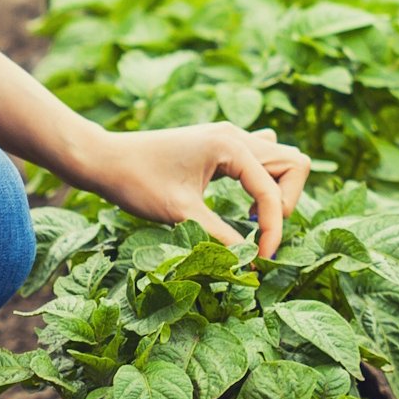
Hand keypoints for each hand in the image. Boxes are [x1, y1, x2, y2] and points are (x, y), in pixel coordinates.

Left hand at [69, 124, 311, 260]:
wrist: (105, 159)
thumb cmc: (137, 183)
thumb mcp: (180, 214)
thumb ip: (220, 236)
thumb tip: (250, 263)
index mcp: (229, 146)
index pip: (272, 190)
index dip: (274, 229)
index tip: (260, 260)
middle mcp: (235, 135)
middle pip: (294, 164)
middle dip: (285, 203)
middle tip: (260, 232)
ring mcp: (229, 137)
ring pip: (281, 158)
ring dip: (277, 191)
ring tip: (253, 219)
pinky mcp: (220, 145)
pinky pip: (261, 158)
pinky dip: (263, 182)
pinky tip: (242, 206)